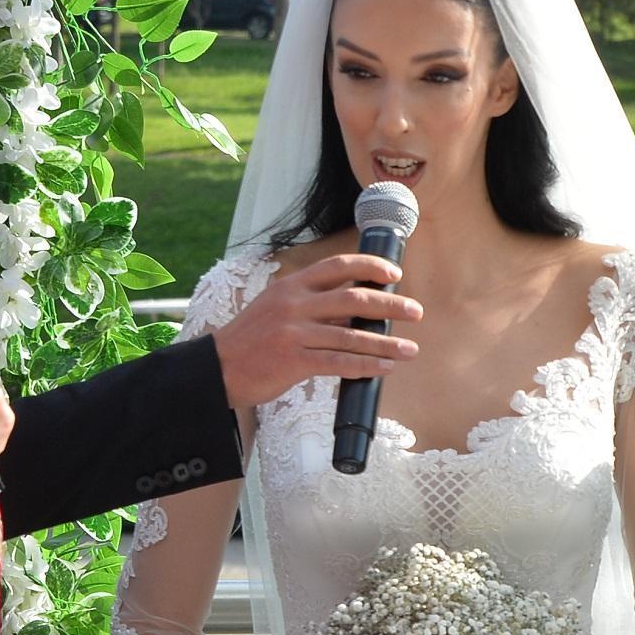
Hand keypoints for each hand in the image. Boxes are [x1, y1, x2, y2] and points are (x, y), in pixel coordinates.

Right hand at [214, 255, 421, 409]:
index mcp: (292, 286)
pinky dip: (365, 366)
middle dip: (390, 305)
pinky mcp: (293, 361)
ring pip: (351, 336)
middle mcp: (294, 304)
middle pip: (353, 299)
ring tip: (410, 349)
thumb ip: (313, 303)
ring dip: (386, 343)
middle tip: (416, 312)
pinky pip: (338, 364)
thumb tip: (359, 307)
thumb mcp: (278, 307)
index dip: (369, 267)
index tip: (394, 274)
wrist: (218, 369)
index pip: (337, 265)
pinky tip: (385, 369)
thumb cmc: (254, 339)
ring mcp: (293, 333)